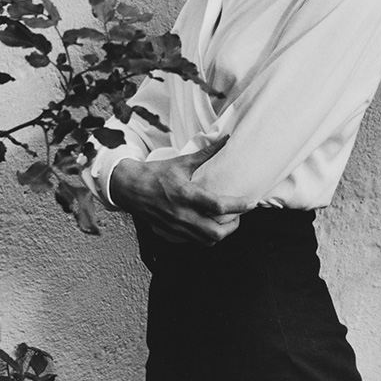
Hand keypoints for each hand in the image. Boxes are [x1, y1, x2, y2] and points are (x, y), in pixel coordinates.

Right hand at [110, 138, 249, 244]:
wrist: (129, 188)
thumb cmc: (155, 173)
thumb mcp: (181, 162)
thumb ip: (206, 153)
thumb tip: (226, 138)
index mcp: (185, 194)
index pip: (218, 206)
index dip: (239, 206)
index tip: (252, 202)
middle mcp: (182, 214)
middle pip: (216, 232)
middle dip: (234, 226)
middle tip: (240, 214)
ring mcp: (176, 226)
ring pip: (208, 240)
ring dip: (222, 233)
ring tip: (228, 221)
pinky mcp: (172, 233)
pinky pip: (196, 241)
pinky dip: (208, 237)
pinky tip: (211, 225)